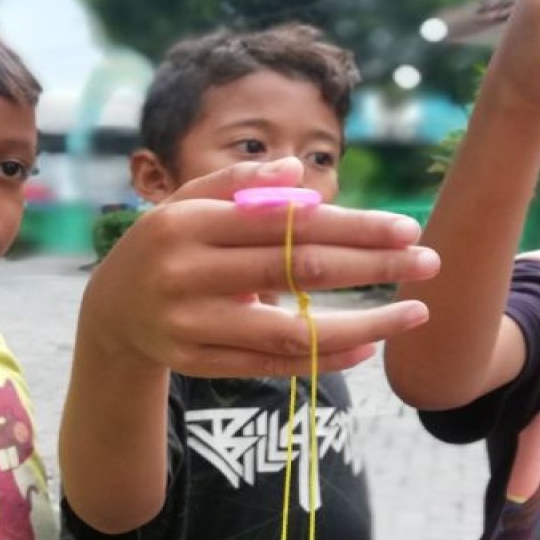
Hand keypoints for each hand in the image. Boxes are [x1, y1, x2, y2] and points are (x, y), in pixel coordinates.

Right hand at [77, 157, 440, 377]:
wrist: (109, 313)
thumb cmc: (165, 244)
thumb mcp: (186, 203)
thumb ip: (238, 182)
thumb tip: (299, 173)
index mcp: (189, 223)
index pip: (285, 223)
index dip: (350, 225)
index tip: (406, 227)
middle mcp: (188, 274)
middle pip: (296, 270)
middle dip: (370, 265)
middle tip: (429, 261)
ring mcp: (193, 325)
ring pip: (291, 330)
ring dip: (361, 324)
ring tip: (415, 313)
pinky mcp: (198, 363)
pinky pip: (273, 365)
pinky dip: (324, 359)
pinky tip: (369, 347)